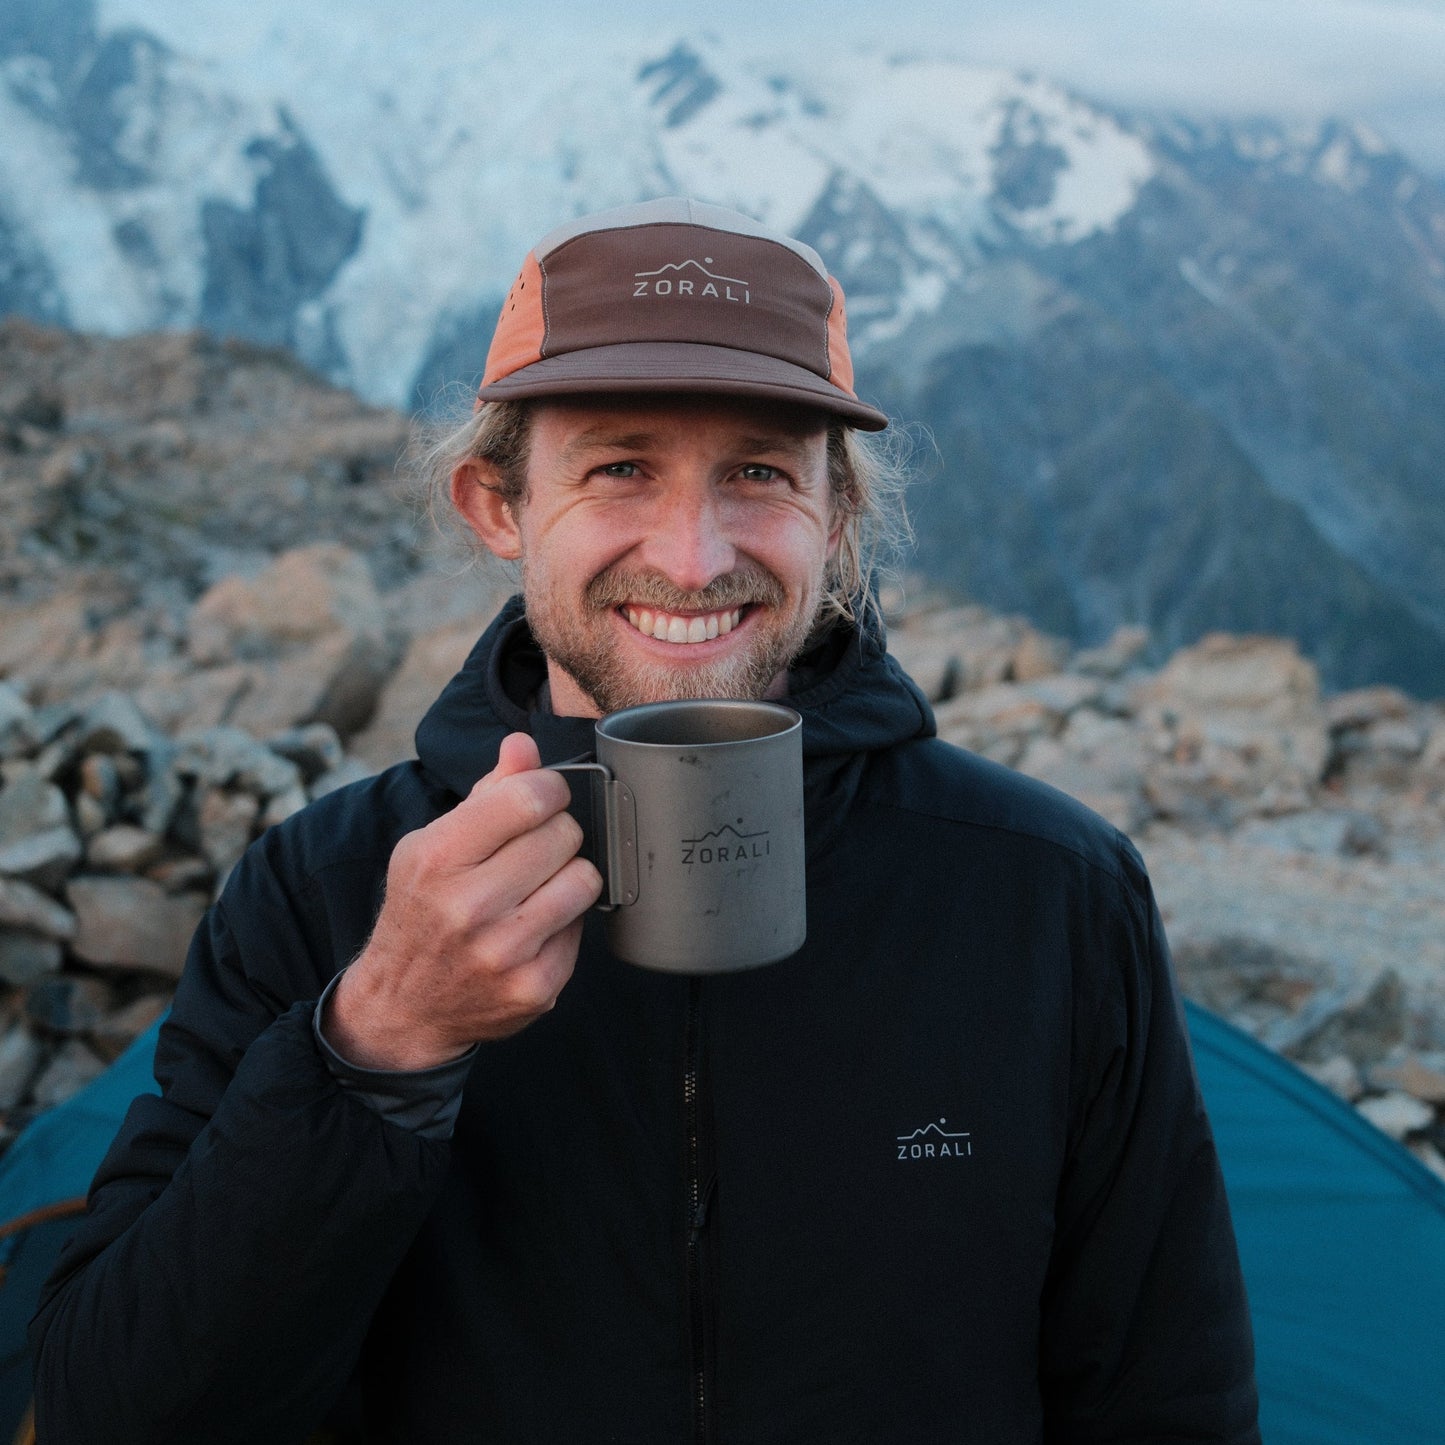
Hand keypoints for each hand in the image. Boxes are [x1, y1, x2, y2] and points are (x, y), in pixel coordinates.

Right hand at [324, 733, 602, 1069]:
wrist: (403, 1006)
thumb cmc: (423, 911)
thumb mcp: (432, 844)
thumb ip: (487, 792)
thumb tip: (524, 744)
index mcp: (438, 858)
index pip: (530, 798)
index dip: (549, 789)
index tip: (543, 797)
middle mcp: (470, 906)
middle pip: (564, 835)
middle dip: (556, 833)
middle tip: (535, 849)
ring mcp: (505, 952)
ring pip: (585, 879)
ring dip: (569, 875)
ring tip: (540, 884)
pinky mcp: (535, 987)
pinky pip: (583, 927)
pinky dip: (564, 921)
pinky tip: (534, 927)